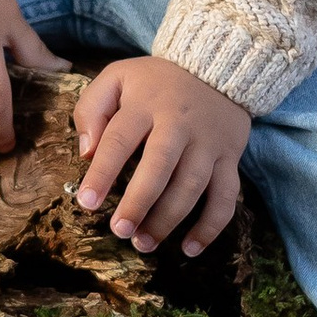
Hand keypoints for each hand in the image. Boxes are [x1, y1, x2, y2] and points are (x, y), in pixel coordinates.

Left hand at [75, 57, 250, 256]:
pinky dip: (211, 226)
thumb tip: (86, 153)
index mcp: (146, 103)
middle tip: (119, 231)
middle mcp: (179, 123)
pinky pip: (226, 196)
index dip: (102, 173)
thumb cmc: (154, 81)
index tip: (86, 204)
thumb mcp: (117, 77)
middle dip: (139, 202)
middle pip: (159, 166)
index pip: (120, 139)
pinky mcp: (230, 157)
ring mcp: (208, 142)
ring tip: (143, 243)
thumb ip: (92, 109)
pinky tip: (190, 248)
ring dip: (168, 220)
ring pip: (192, 186)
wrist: (215, 67)